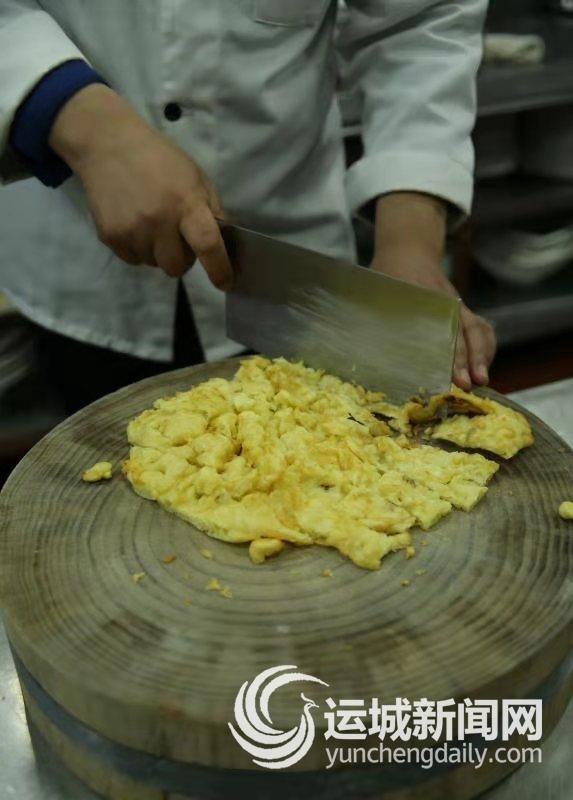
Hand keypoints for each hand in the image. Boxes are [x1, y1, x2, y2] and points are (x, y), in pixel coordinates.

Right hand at [49, 85, 231, 286]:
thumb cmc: (160, 159)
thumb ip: (211, 211)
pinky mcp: (110, 236)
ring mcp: (131, 230)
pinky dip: (138, 249)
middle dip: (182, 259)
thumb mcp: (195, 177)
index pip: (208, 244)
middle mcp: (158, 220)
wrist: (108, 145)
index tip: (226, 283)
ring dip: (158, 252)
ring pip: (154, 264)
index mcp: (185, 203)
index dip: (219, 269)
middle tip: (178, 238)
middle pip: (177, 267)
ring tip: (152, 223)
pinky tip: (134, 223)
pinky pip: (133, 259)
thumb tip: (222, 244)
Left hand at [372, 193, 496, 390]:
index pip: (440, 329)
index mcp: (424, 298)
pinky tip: (483, 366)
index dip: (447, 354)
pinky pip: (482, 327)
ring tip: (482, 380)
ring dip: (483, 355)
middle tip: (468, 385)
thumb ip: (365, 316)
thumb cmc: (385, 276)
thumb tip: (349, 343)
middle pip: (464, 331)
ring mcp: (457, 305)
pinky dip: (486, 346)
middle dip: (467, 360)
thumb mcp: (374, 291)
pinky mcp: (462, 309)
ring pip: (478, 329)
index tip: (450, 375)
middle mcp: (445, 302)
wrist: (408, 249)